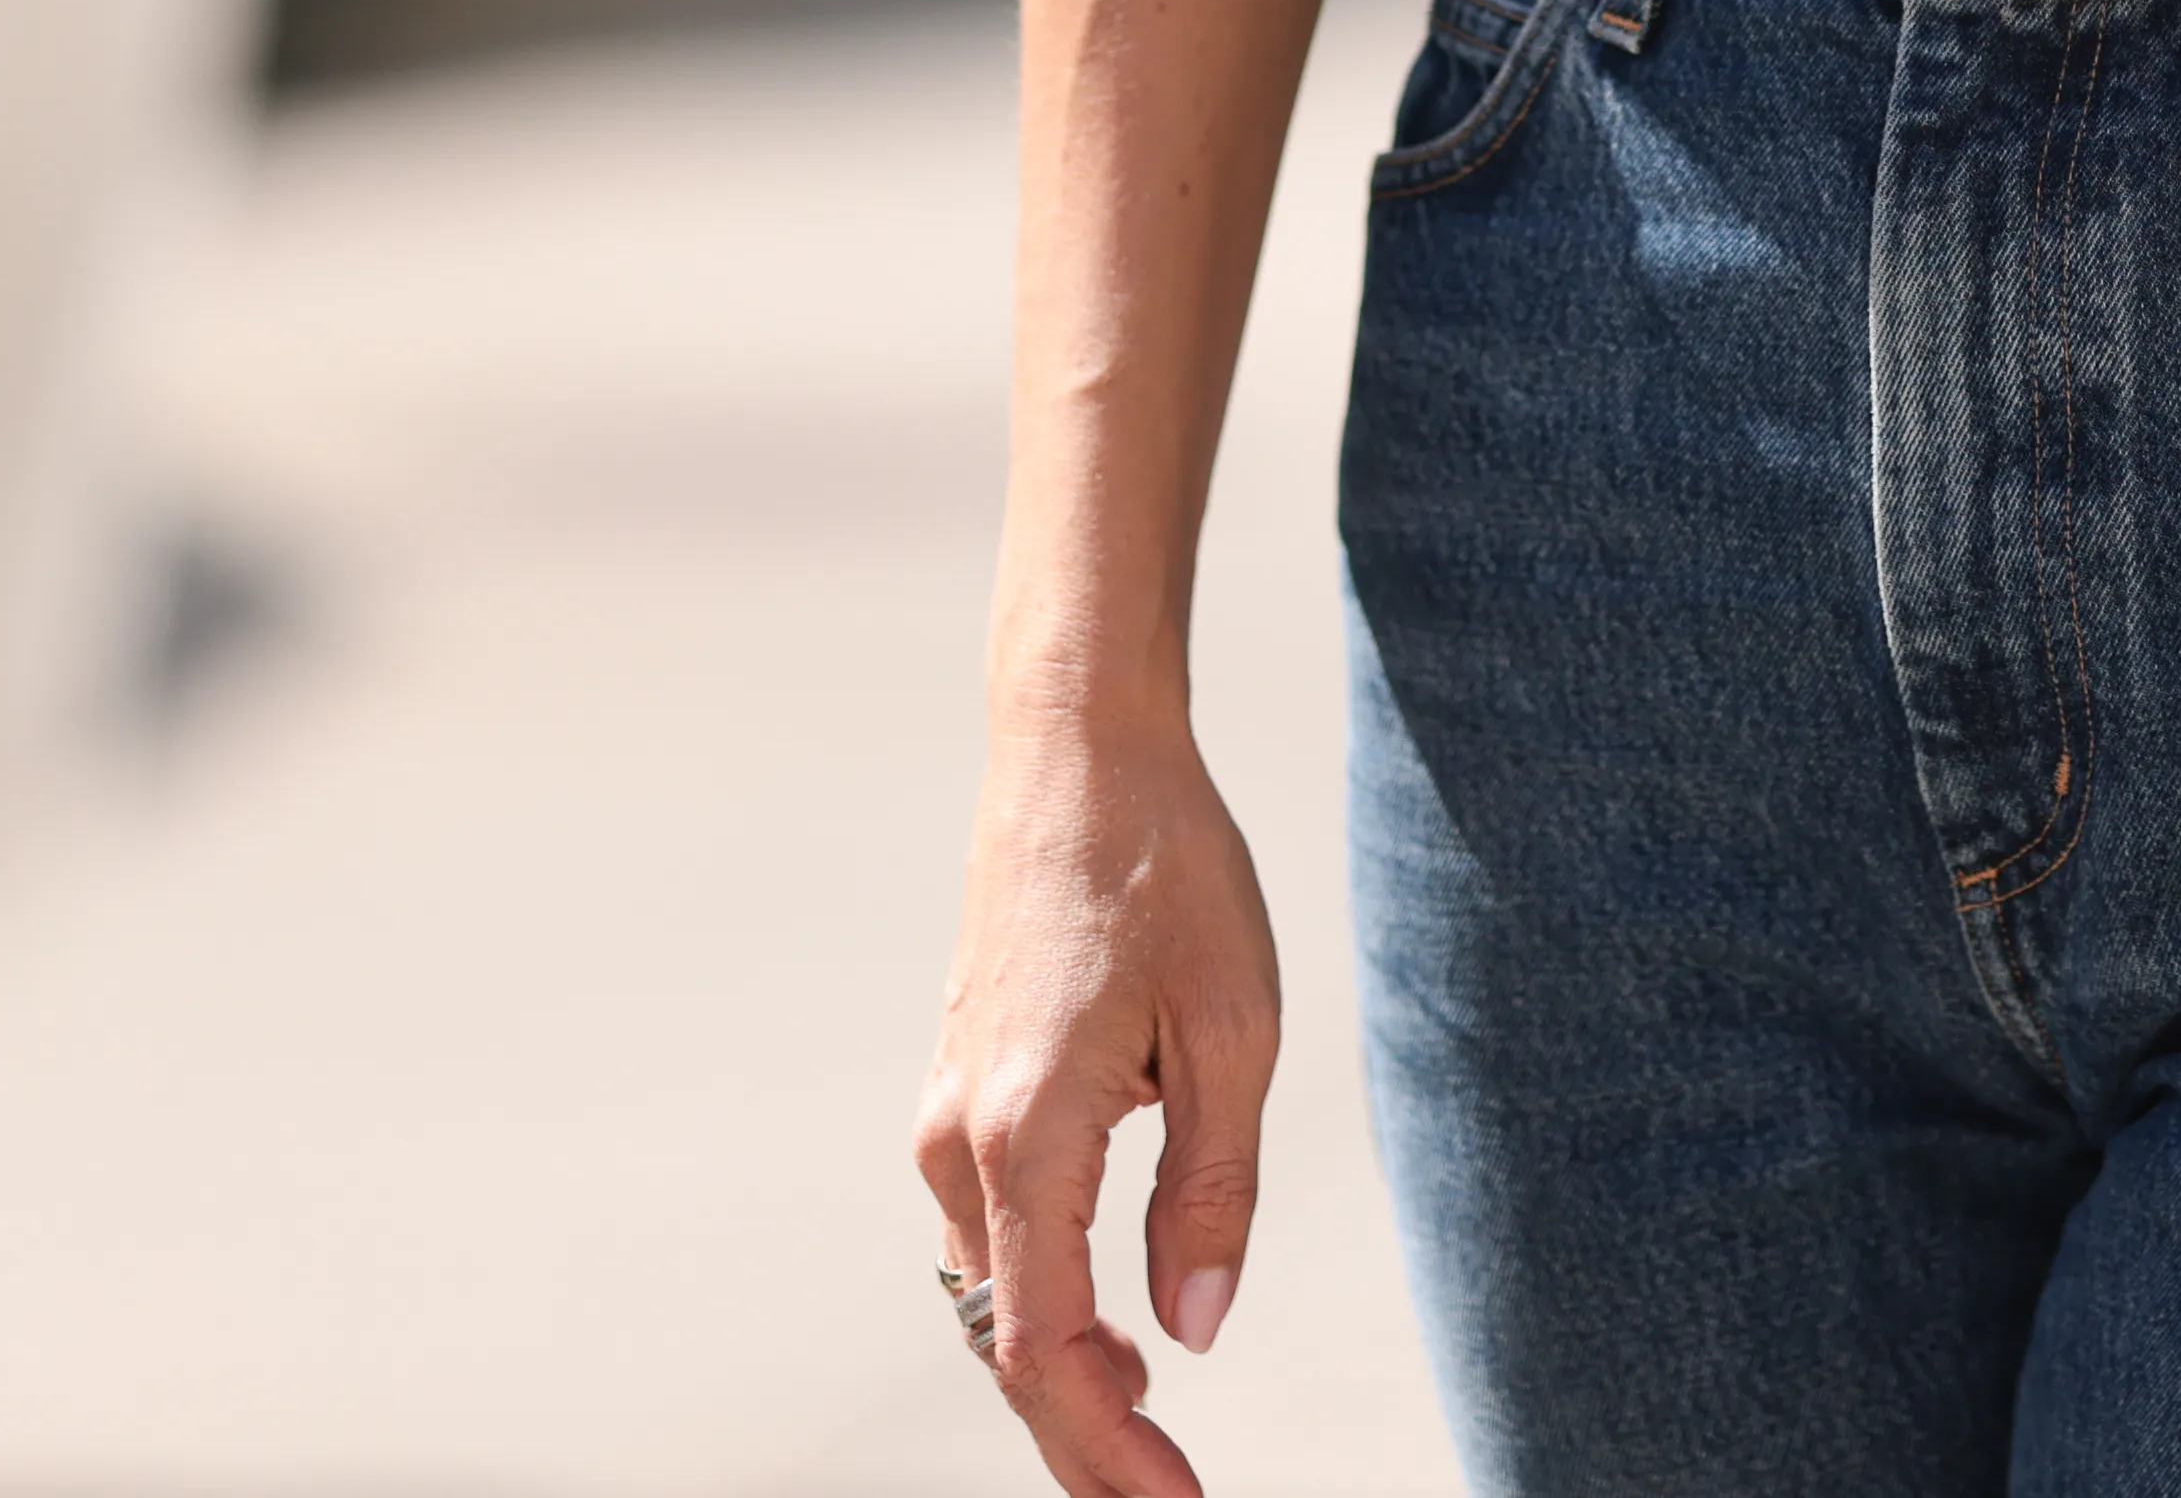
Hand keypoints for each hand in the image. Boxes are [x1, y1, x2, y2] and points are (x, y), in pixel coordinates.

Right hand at [908, 698, 1280, 1497]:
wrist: (1075, 753)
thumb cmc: (1167, 871)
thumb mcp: (1234, 1029)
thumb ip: (1213, 1191)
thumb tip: (1194, 1336)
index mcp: (1026, 1133)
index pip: (1048, 1347)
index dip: (1107, 1451)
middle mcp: (960, 1139)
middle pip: (1007, 1341)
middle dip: (1082, 1440)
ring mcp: (946, 1114)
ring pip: (991, 1293)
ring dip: (1059, 1373)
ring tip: (1150, 1430)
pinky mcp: (957, 1092)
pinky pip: (988, 1235)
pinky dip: (1039, 1301)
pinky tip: (1111, 1324)